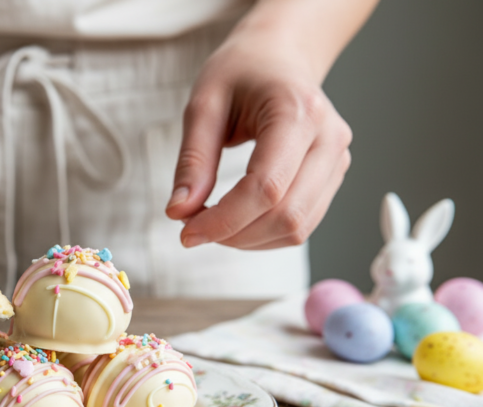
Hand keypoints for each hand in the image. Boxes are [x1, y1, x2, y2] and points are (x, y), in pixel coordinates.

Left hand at [165, 34, 351, 249]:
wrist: (279, 55)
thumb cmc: (241, 72)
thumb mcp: (204, 105)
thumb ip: (193, 161)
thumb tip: (180, 212)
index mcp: (298, 111)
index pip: (266, 187)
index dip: (224, 220)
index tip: (186, 232)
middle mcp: (329, 138)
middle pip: (287, 215)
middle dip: (234, 235)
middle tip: (193, 227)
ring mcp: (337, 159)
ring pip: (297, 228)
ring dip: (248, 240)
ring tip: (212, 221)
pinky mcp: (332, 176)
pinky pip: (302, 224)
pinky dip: (264, 234)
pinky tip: (237, 220)